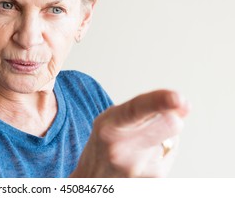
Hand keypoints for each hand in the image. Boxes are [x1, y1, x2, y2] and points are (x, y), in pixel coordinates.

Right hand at [70, 90, 190, 176]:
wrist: (94, 179)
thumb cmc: (104, 142)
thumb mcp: (113, 117)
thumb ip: (145, 108)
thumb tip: (183, 105)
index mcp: (109, 128)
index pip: (136, 110)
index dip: (158, 102)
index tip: (178, 98)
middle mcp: (122, 150)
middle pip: (167, 126)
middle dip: (173, 117)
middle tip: (174, 107)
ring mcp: (139, 169)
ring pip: (171, 137)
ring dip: (162, 134)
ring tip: (138, 143)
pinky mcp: (153, 179)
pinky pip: (170, 152)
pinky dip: (162, 149)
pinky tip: (144, 156)